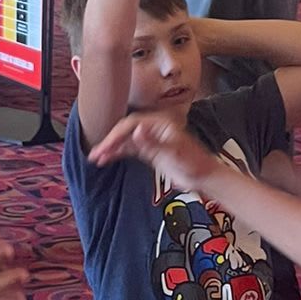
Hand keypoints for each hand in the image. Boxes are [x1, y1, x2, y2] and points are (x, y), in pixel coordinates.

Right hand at [90, 110, 221, 192]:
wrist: (204, 176)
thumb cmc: (194, 163)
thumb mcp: (174, 152)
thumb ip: (153, 142)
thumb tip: (136, 129)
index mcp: (159, 123)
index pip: (132, 124)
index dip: (117, 134)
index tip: (106, 146)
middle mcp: (153, 128)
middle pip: (126, 130)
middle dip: (110, 141)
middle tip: (96, 154)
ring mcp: (151, 139)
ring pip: (125, 140)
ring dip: (111, 148)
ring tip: (96, 158)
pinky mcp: (150, 151)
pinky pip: (130, 149)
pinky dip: (118, 153)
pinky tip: (107, 160)